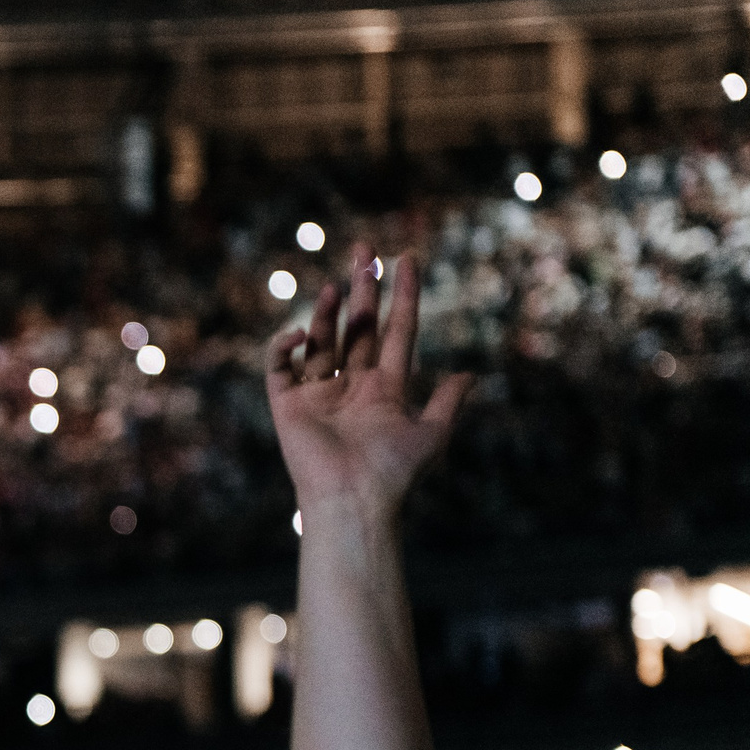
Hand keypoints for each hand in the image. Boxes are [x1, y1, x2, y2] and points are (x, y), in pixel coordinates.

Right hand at [266, 245, 470, 519]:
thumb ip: (448, 402)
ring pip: (321, 340)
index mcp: (384, 389)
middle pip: (356, 326)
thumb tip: (469, 374)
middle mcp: (351, 386)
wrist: (353, 500)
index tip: (406, 259)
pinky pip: (280, 367)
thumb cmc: (393, 472)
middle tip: (364, 250)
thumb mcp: (432, 434)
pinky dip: (284, 347)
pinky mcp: (287, 405)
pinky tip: (299, 335)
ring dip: (328, 312)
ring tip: (338, 285)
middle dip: (362, 288)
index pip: (395, 331)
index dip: (402, 296)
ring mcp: (317, 394)